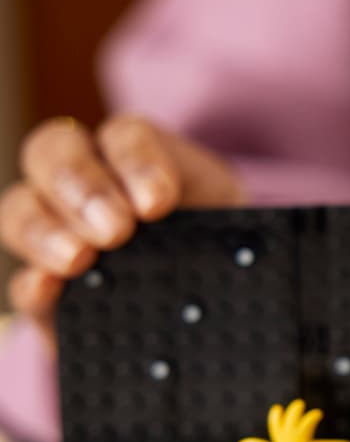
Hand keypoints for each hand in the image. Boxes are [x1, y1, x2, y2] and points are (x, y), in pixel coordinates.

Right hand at [1, 114, 245, 340]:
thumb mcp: (236, 230)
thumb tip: (223, 250)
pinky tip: (47, 288)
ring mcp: (59, 234)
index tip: (158, 203)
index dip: (136, 161)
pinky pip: (21, 280)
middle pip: (53, 152)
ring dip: (43, 229)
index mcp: (142, 159)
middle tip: (115, 230)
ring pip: (21, 208)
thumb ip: (226, 228)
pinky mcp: (50, 292)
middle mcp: (89, 184)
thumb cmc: (227, 254)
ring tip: (79, 259)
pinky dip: (30, 282)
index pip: (126, 136)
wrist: (220, 305)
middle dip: (81, 186)